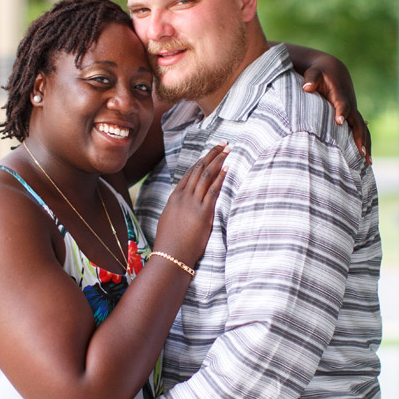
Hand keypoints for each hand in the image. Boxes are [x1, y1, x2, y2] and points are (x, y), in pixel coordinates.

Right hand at [151, 142, 227, 266]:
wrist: (171, 255)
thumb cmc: (170, 242)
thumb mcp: (170, 220)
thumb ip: (179, 209)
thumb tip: (185, 206)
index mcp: (174, 198)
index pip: (189, 174)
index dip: (201, 161)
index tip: (210, 152)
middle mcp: (183, 197)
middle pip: (198, 170)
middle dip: (212, 155)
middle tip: (223, 144)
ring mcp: (193, 204)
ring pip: (206, 176)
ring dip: (218, 161)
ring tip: (228, 150)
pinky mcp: (203, 213)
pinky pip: (213, 191)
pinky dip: (220, 178)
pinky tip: (227, 168)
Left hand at [302, 62, 370, 162]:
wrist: (333, 69)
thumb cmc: (319, 72)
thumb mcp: (313, 72)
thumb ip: (310, 79)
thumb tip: (306, 87)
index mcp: (339, 95)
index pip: (342, 104)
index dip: (341, 112)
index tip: (339, 121)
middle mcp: (349, 105)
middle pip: (358, 123)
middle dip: (360, 138)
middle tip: (362, 153)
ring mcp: (352, 112)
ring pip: (362, 130)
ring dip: (366, 145)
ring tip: (368, 163)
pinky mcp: (351, 117)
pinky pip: (360, 131)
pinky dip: (364, 144)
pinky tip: (365, 159)